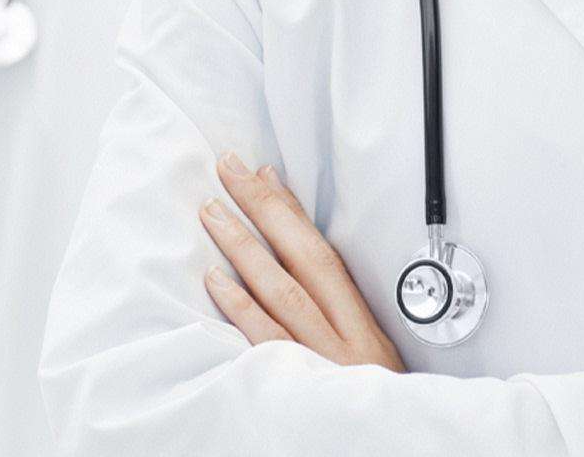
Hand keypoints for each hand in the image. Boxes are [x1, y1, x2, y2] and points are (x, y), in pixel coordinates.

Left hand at [199, 152, 405, 372]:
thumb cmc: (370, 412)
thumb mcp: (365, 360)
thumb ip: (333, 320)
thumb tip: (293, 264)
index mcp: (362, 327)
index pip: (324, 255)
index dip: (292, 212)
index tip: (262, 174)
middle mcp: (348, 337)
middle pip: (307, 260)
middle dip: (265, 209)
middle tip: (229, 171)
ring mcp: (326, 361)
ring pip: (285, 293)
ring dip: (246, 248)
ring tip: (212, 213)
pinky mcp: (305, 388)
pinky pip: (270, 341)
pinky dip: (243, 308)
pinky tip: (215, 280)